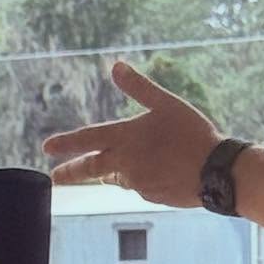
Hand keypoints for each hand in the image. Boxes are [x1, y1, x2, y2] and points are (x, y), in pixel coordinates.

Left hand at [41, 60, 221, 206]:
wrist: (217, 172)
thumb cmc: (193, 133)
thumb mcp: (167, 103)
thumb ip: (139, 87)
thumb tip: (116, 66)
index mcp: (126, 138)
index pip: (87, 140)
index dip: (66, 143)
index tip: (47, 148)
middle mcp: (126, 163)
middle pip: (91, 169)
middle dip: (72, 172)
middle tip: (56, 177)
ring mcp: (138, 183)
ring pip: (118, 178)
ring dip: (113, 173)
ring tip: (115, 171)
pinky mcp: (152, 197)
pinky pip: (140, 187)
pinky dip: (141, 179)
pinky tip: (158, 172)